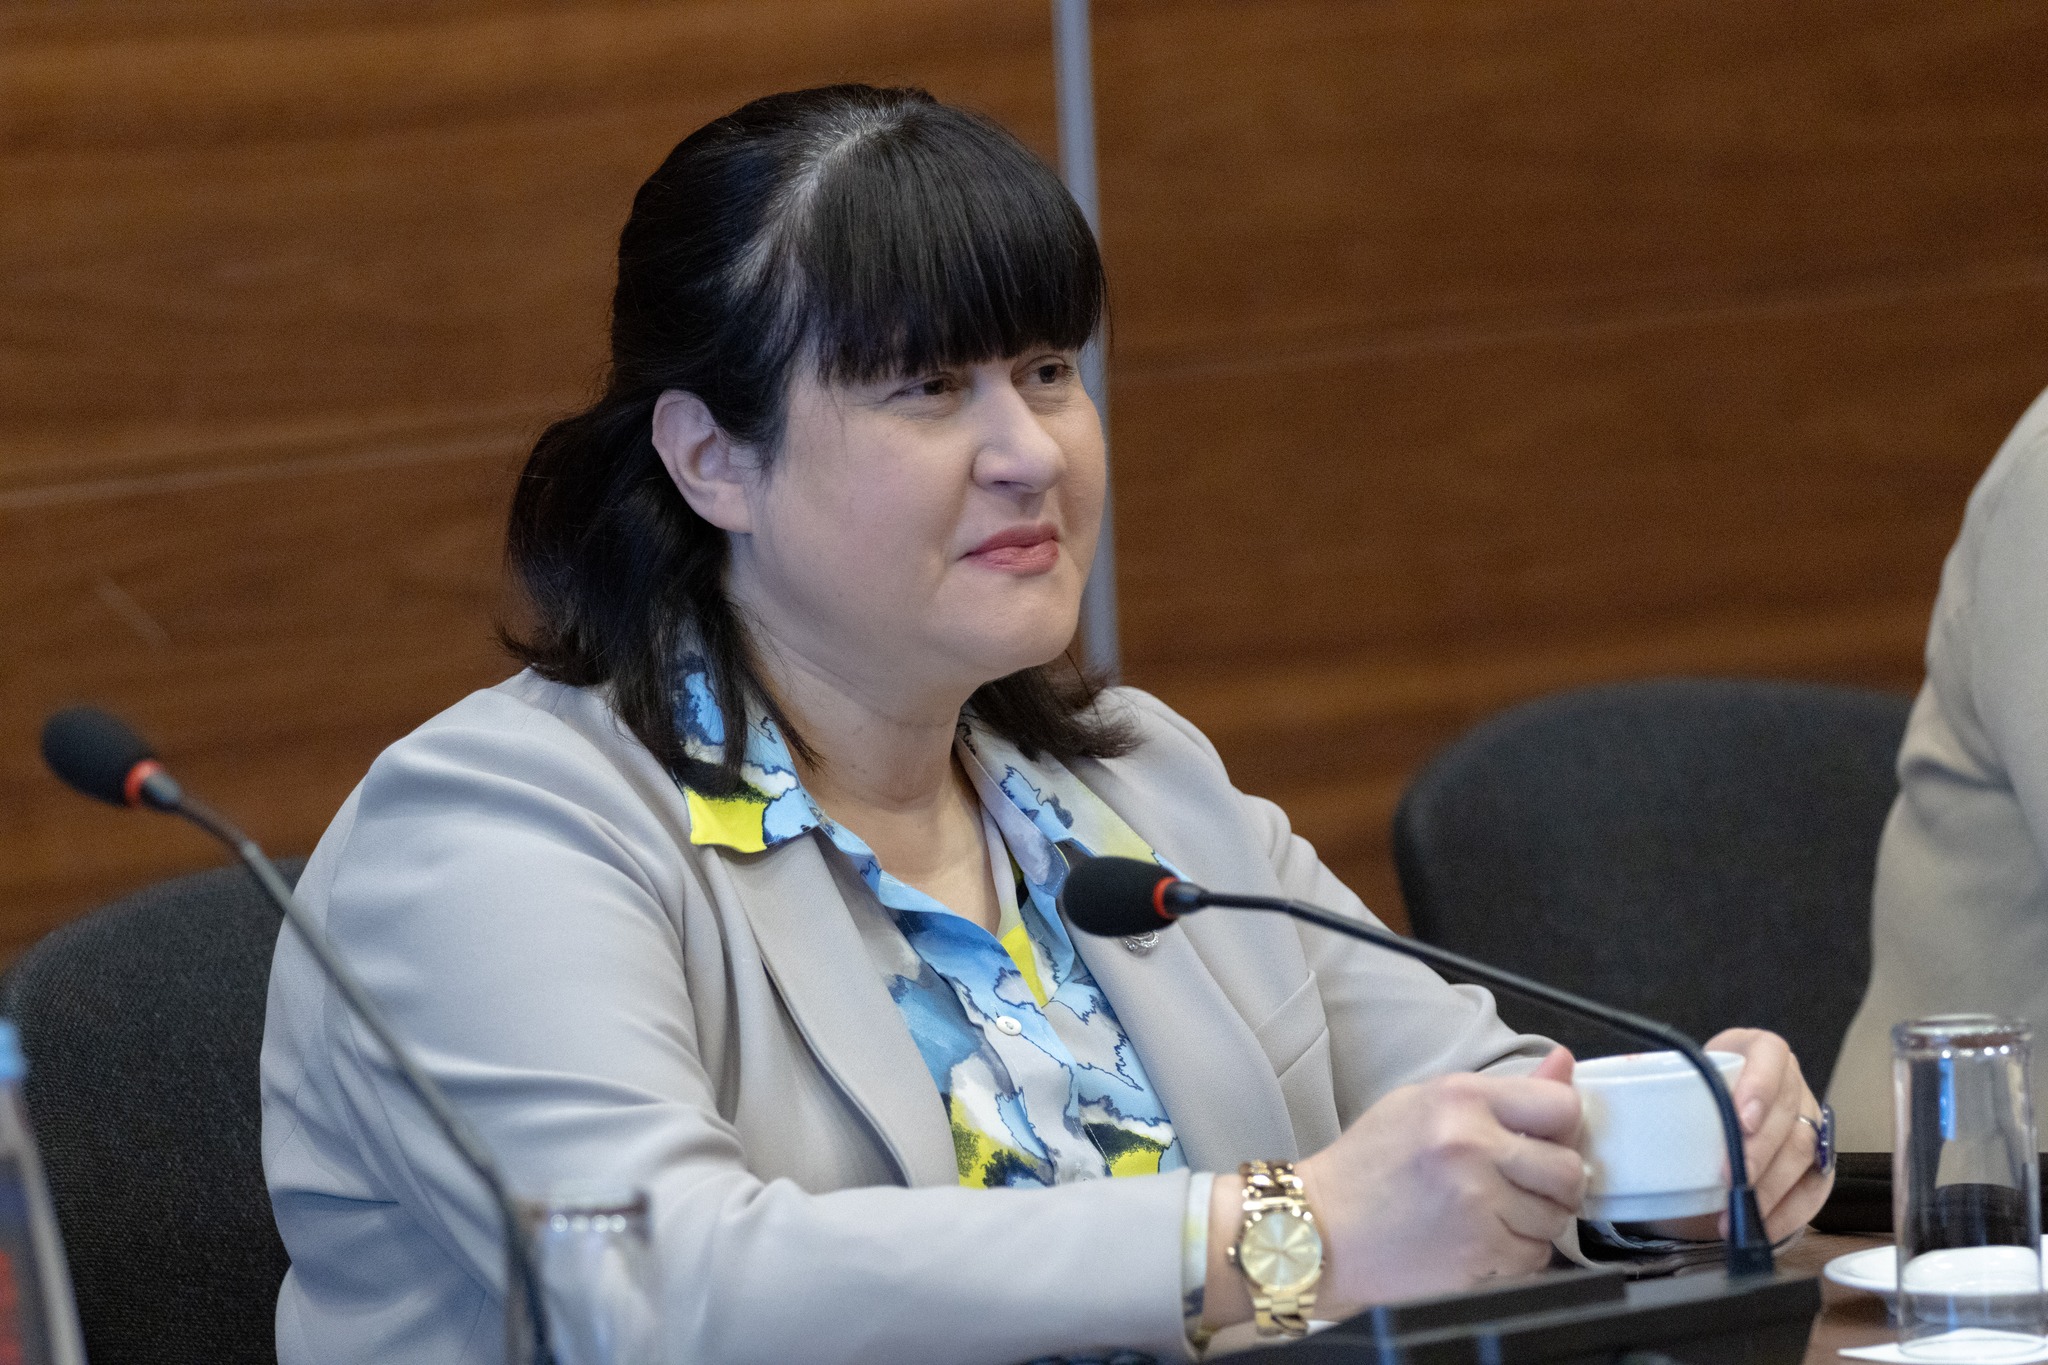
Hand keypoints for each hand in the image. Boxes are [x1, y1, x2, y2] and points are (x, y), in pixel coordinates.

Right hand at [1290, 1048, 1585, 1316]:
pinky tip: (1481, 1240)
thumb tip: (1563, 1066)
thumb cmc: (1367, 1167)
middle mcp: (1471, 1145)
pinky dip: (1517, 1255)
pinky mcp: (1478, 1252)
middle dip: (1554, 1182)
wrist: (1320, 1230)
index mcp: (1459, 1098)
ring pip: (1556, 1217)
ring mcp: (1477, 1202)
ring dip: (1534, 1221)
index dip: (1562, 1127)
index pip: (1561, 1106)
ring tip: (1491, 1213)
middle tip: (1521, 1186)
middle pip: (1569, 1169)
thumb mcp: (1424, 1104)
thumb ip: (1499, 1092)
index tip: (1545, 1141)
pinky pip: (1535, 1257)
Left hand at [1641, 1029, 1834, 1241]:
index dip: (1761, 1087)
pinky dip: (1788, 1212)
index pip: (1771, 1057)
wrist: (1721, 1109)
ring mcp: (1810, 1123)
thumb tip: (1598, 1073)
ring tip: (1738, 1211)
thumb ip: (1649, 1072)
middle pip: (1788, 1116)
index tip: (1741, 1118)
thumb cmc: (1696, 1091)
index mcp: (1761, 1051)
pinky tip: (1762, 1225)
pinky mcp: (1818, 1161)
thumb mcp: (1681, 1071)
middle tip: (1732, 1177)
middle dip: (1760, 1150)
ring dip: (1771, 1188)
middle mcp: (1792, 1084)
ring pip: (1804, 1154)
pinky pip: (1814, 1189)